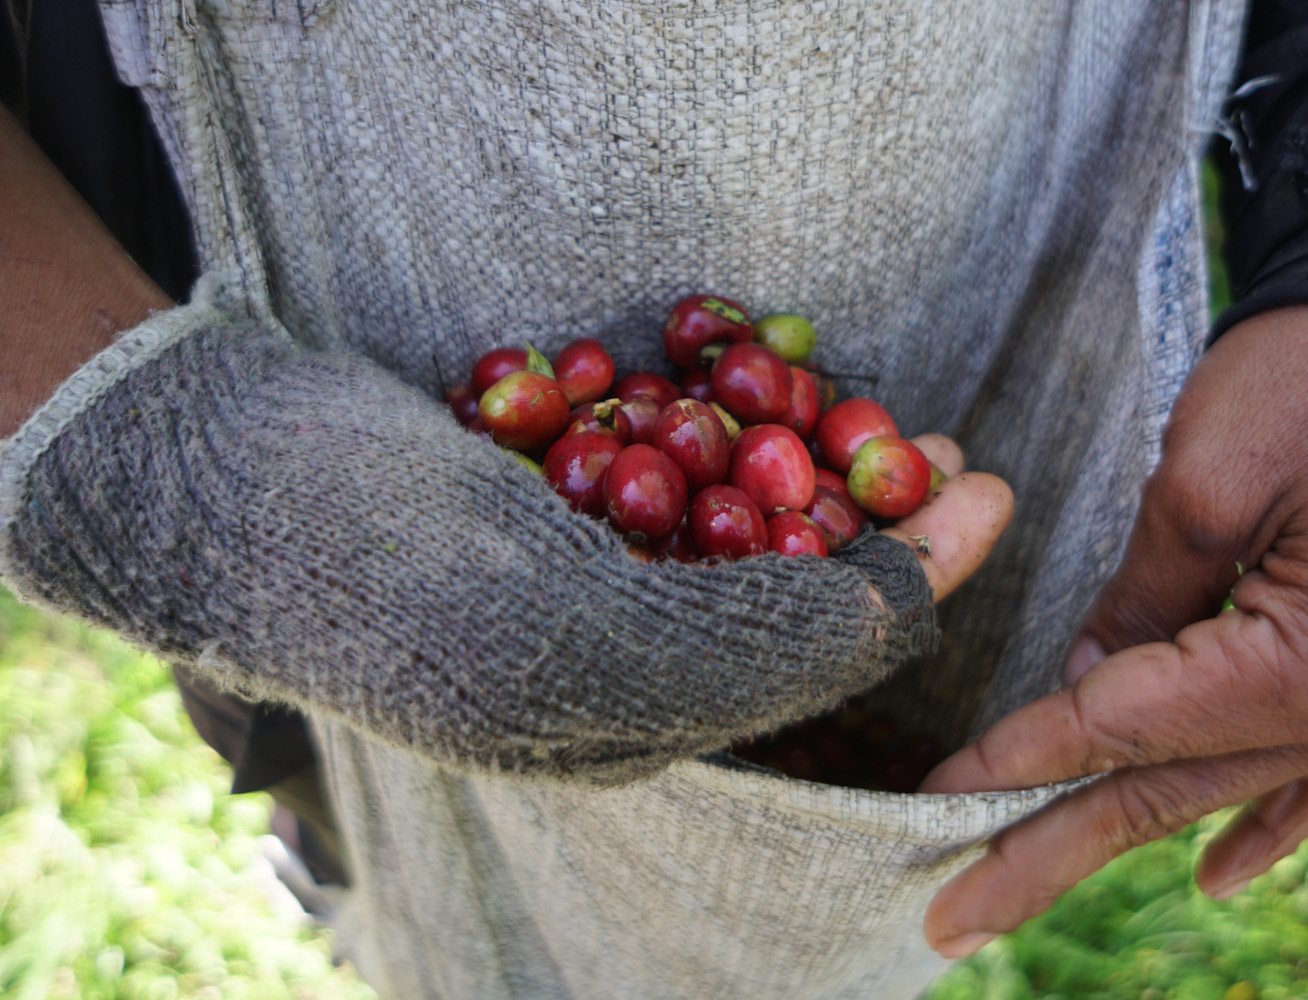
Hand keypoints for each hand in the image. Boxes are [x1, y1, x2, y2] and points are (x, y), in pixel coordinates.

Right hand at [1, 302, 1011, 783]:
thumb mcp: (577, 642)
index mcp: (628, 720)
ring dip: (812, 463)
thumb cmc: (384, 581)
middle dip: (872, 520)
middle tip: (948, 445)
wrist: (211, 472)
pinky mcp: (540, 488)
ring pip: (728, 518)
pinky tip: (763, 382)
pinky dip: (715, 420)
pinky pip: (653, 458)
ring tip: (885, 412)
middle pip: (780, 588)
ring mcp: (575, 567)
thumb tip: (905, 611)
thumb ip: (754, 645)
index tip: (987, 496)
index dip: (904, 584)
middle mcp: (613, 653)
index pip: (805, 661)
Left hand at [919, 300, 1307, 956]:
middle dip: (1047, 849)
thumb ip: (1139, 603)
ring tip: (1024, 891)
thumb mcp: (1207, 478)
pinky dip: (1253, 823)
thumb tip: (1090, 687)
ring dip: (1119, 839)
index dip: (1019, 760)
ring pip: (1224, 789)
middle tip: (950, 917)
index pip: (1126, 729)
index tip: (933, 798)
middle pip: (1169, 793)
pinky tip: (1211, 872)